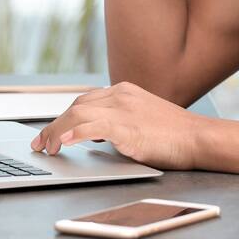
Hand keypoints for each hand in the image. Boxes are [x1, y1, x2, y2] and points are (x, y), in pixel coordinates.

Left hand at [29, 81, 205, 169]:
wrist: (198, 138)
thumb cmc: (174, 135)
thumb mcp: (141, 120)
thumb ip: (118, 121)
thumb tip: (95, 135)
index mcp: (124, 91)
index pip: (84, 101)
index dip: (63, 117)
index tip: (50, 132)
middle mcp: (120, 95)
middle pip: (76, 106)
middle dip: (53, 124)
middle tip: (40, 144)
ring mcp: (124, 109)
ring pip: (78, 114)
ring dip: (56, 131)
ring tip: (46, 148)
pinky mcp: (128, 127)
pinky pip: (93, 127)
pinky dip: (74, 133)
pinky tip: (63, 142)